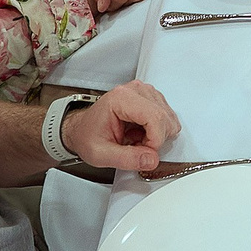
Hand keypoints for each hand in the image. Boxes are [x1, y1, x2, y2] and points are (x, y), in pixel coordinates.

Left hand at [59, 81, 178, 175]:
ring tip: (136, 139)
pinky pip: (166, 117)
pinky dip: (157, 130)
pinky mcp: (150, 97)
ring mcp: (144, 92)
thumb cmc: (88, 136)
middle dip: (156, 139)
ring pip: (168, 118)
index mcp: (121, 98)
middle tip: (136, 147)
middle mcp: (135, 90)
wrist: (81, 129)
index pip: (155, 118)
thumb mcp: (100, 154)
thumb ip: (127, 159)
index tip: (144, 153)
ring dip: (157, 135)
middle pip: (164, 118)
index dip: (155, 141)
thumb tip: (152, 159)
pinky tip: (141, 133)